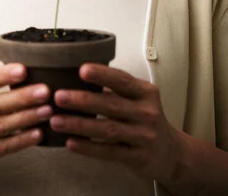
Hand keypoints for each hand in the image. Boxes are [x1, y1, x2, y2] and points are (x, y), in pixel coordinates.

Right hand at [0, 64, 51, 183]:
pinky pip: (4, 146)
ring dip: (27, 117)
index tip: (23, 69)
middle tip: (45, 91)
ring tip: (47, 111)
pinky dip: (22, 140)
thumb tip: (26, 68)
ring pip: (2, 125)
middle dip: (23, 97)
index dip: (4, 75)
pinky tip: (37, 133)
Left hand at [50, 63, 179, 184]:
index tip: (82, 70)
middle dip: (82, 100)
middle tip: (58, 96)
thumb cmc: (145, 118)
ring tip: (56, 121)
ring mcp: (144, 136)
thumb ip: (116, 89)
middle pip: (111, 105)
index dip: (102, 74)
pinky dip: (88, 148)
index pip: (122, 80)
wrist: (170, 152)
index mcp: (145, 92)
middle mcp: (147, 112)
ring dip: (79, 125)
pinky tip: (70, 143)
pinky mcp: (138, 157)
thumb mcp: (139, 98)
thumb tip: (77, 74)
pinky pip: (109, 152)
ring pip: (107, 129)